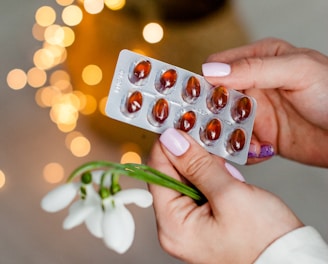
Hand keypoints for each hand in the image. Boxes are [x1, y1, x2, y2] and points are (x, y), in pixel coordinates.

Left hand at [147, 128, 302, 263]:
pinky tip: (224, 172)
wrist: (289, 260)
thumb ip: (197, 165)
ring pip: (187, 181)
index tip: (177, 126)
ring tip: (220, 160)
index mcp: (173, 226)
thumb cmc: (264, 240)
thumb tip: (172, 141)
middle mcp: (176, 227)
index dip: (166, 147)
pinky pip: (199, 190)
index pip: (157, 175)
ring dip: (202, 165)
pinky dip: (210, 176)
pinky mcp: (204, 220)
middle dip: (188, 156)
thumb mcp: (229, 194)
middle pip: (170, 177)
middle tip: (204, 138)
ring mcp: (190, 225)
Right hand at [202, 38, 327, 166]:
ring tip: (248, 143)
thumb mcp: (296, 71)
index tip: (193, 101)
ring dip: (227, 137)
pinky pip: (239, 144)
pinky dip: (243, 151)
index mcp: (258, 61)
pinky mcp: (262, 136)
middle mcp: (253, 86)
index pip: (216, 68)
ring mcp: (256, 112)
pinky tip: (260, 152)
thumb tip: (211, 70)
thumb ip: (253, 69)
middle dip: (211, 116)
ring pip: (223, 125)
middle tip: (211, 128)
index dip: (202, 84)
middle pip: (215, 100)